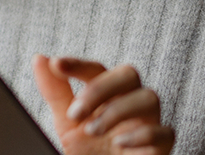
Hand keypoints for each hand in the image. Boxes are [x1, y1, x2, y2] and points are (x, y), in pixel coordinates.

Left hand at [32, 55, 173, 154]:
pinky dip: (142, 134)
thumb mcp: (67, 123)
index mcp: (108, 94)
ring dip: (116, 111)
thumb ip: (56, 92)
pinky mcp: (161, 147)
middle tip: (75, 113)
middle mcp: (130, 103)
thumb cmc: (89, 152)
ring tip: (92, 131)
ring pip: (149, 97)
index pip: (97, 69)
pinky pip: (165, 132)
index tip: (57, 64)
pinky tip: (119, 143)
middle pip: (128, 74)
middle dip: (100, 88)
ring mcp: (148, 123)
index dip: (78, 64)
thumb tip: (40, 59)